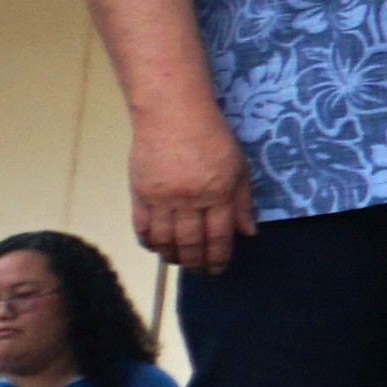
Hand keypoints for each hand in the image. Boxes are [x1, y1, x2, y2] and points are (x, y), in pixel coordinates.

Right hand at [125, 99, 251, 269]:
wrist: (172, 115)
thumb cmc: (211, 137)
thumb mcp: (239, 166)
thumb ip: (242, 202)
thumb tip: (248, 233)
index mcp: (217, 192)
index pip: (219, 236)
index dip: (219, 256)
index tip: (219, 268)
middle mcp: (189, 199)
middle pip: (191, 242)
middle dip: (197, 262)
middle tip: (201, 271)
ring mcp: (161, 198)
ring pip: (165, 240)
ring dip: (172, 256)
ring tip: (179, 262)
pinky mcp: (139, 193)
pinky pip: (142, 227)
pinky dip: (149, 242)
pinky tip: (156, 247)